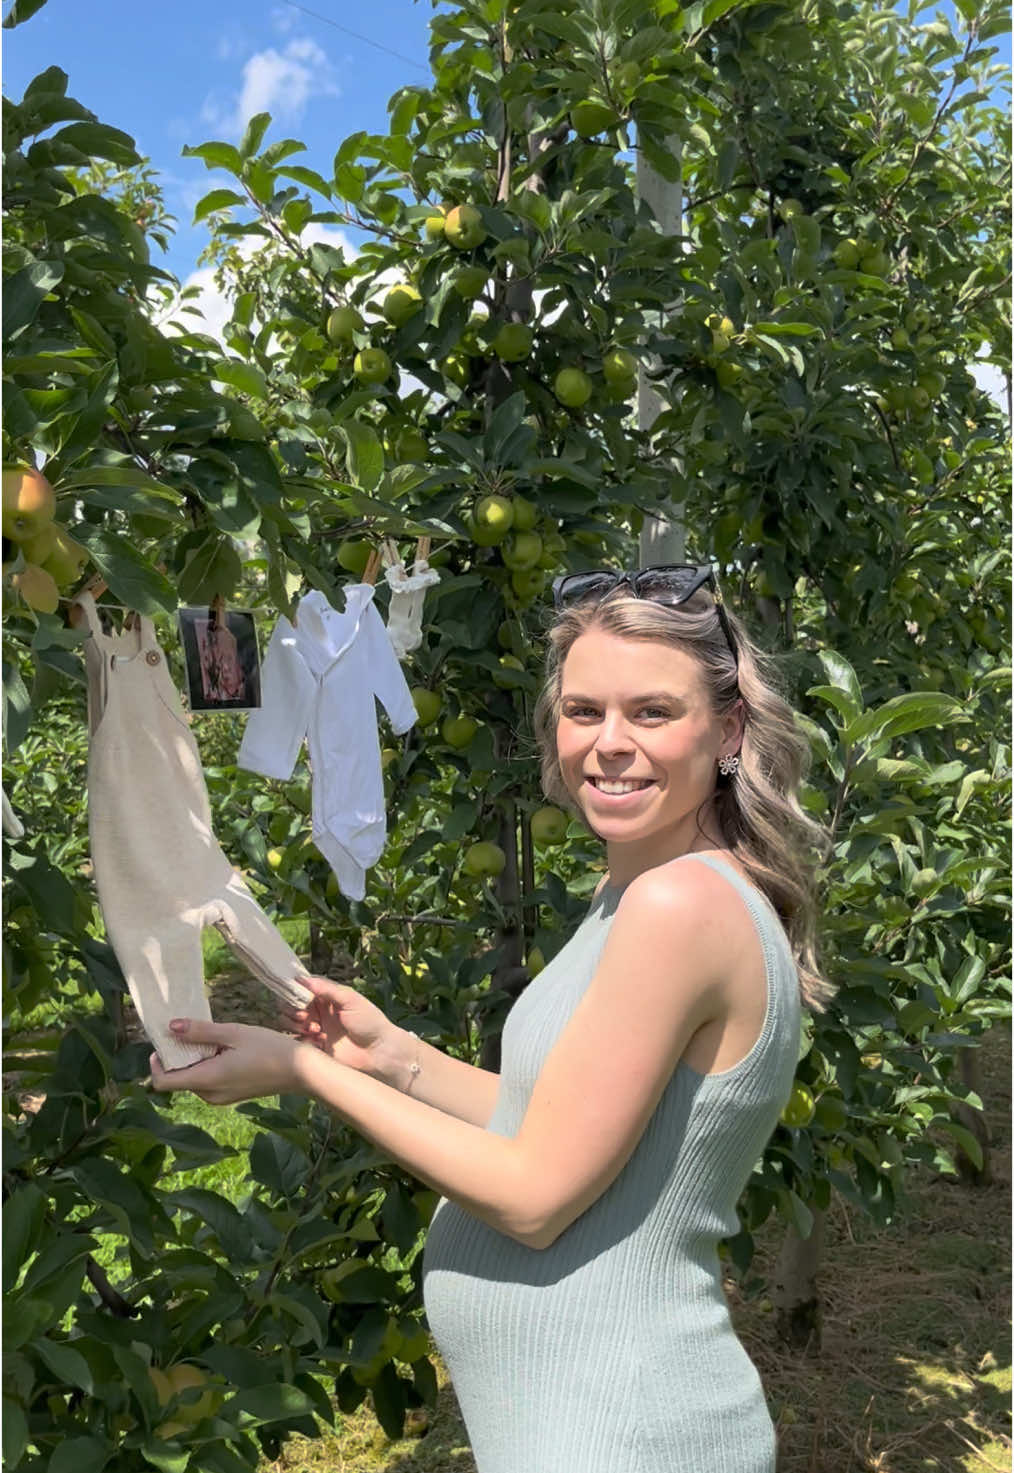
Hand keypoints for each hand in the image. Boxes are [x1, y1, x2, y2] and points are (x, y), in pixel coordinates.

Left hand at [149, 1019, 308, 1104]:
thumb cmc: (270, 1049)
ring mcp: (221, 1098)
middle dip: (179, 1056)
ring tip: (216, 1039)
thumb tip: (170, 1026)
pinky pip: (209, 1082)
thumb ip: (200, 1031)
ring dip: (196, 1060)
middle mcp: (210, 1095)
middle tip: (194, 1032)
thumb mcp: (234, 1033)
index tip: (164, 1042)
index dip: (156, 1063)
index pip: (162, 1082)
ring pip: (194, 1079)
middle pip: (179, 1079)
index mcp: (207, 1080)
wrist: (302, 1072)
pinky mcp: (232, 1096)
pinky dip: (209, 1066)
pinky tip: (227, 1050)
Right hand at [280, 977, 399, 1079]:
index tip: (292, 995)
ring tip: (316, 1031)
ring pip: (291, 1024)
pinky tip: (318, 1042)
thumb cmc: (369, 1021)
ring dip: (297, 1026)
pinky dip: (302, 1041)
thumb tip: (303, 978)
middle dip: (293, 1010)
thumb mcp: (350, 1000)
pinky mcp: (316, 1048)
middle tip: (304, 1017)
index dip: (294, 991)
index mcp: (327, 998)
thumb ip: (327, 989)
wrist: (379, 1052)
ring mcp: (316, 1030)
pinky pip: (297, 1042)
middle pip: (292, 1006)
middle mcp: (319, 1012)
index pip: (303, 989)